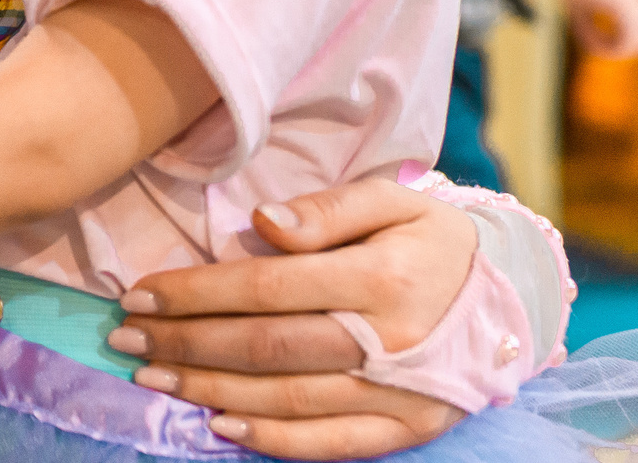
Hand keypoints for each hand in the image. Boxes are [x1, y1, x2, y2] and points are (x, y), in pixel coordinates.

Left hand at [109, 180, 473, 459]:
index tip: (140, 290)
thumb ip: (329, 209)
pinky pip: (331, 442)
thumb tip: (265, 220)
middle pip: (267, 346)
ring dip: (209, 388)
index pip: (268, 286)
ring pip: (287, 398)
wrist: (512, 297)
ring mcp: (400, 393)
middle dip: (185, 342)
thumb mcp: (393, 198)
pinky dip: (272, 440)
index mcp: (383, 277)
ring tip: (152, 376)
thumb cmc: (432, 239)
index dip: (197, 291)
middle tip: (125, 338)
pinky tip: (218, 425)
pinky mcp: (408, 429)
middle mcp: (390, 342)